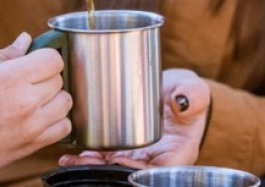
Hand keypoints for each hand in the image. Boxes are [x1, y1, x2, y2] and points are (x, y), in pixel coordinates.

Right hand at [0, 33, 72, 179]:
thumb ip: (1, 55)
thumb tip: (25, 40)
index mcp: (9, 77)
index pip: (53, 59)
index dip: (46, 55)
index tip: (35, 60)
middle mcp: (26, 101)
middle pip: (59, 79)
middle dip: (46, 75)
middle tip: (28, 80)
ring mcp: (32, 125)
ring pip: (65, 102)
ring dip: (54, 97)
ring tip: (35, 99)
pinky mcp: (32, 145)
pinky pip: (63, 128)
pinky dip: (57, 120)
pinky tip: (40, 117)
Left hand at [58, 68, 209, 168]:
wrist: (175, 92)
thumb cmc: (187, 95)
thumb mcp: (194, 91)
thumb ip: (194, 95)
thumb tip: (184, 100)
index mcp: (175, 154)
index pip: (156, 172)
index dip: (137, 171)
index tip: (119, 161)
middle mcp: (153, 160)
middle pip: (130, 174)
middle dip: (107, 171)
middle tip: (87, 161)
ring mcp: (135, 156)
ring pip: (112, 168)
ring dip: (93, 168)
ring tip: (72, 161)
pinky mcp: (120, 147)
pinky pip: (102, 158)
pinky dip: (86, 160)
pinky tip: (69, 157)